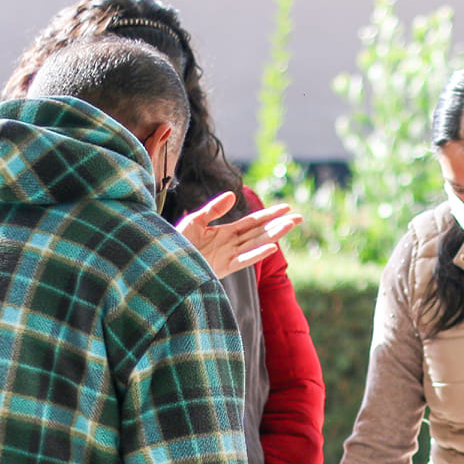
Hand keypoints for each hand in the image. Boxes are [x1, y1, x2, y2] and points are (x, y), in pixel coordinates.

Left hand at [175, 192, 300, 278]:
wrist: (164, 263)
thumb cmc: (176, 242)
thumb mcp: (194, 221)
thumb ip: (213, 209)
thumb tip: (233, 195)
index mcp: (225, 233)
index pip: (252, 222)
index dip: (269, 214)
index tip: (286, 208)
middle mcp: (230, 245)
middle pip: (260, 232)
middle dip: (279, 225)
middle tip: (299, 218)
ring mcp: (228, 256)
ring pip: (256, 243)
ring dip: (273, 235)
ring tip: (290, 226)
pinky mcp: (222, 268)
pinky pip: (243, 260)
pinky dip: (257, 254)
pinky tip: (271, 248)